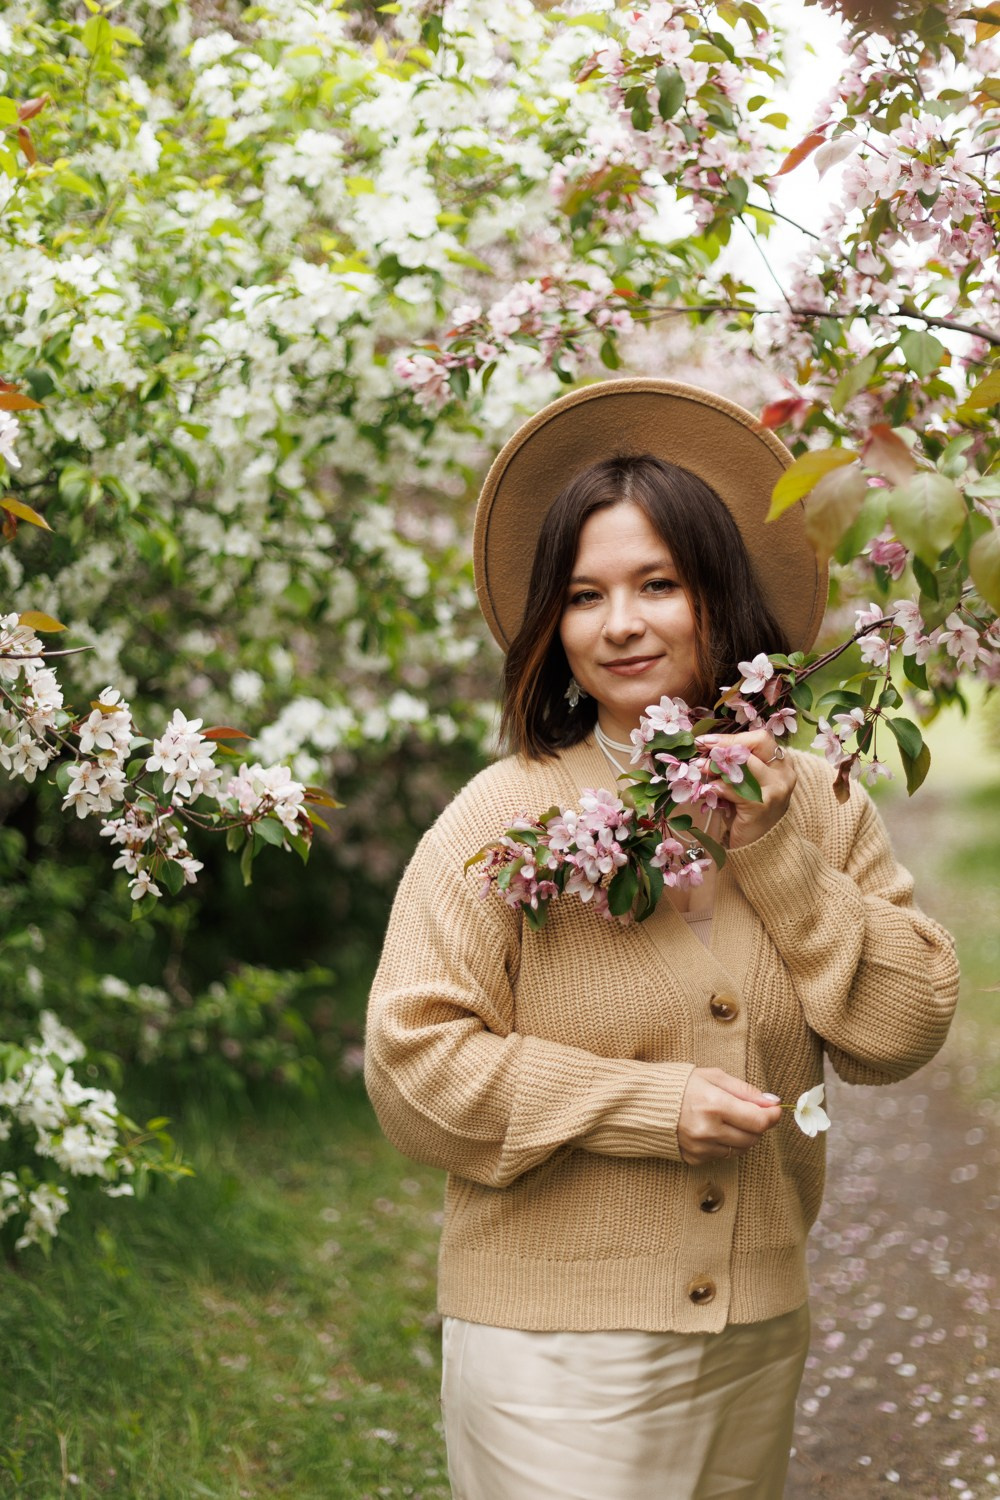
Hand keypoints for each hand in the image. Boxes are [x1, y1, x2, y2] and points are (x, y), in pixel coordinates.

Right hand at [677, 1067, 782, 1164]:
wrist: (644, 1102)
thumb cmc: (679, 1084)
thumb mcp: (713, 1076)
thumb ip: (744, 1090)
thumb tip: (771, 1101)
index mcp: (713, 1105)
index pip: (758, 1120)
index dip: (772, 1116)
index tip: (775, 1109)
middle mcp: (707, 1130)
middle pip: (752, 1138)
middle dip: (758, 1125)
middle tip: (752, 1111)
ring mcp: (700, 1147)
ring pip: (740, 1149)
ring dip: (743, 1135)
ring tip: (730, 1119)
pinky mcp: (694, 1158)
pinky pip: (723, 1155)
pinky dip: (725, 1143)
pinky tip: (714, 1129)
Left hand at [697, 730, 796, 848]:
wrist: (761, 847)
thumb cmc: (748, 812)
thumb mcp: (743, 784)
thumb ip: (734, 766)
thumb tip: (706, 749)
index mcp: (781, 764)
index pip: (760, 738)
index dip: (732, 737)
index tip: (707, 740)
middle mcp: (784, 773)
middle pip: (757, 743)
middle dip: (726, 744)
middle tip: (702, 747)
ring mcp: (776, 788)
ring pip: (746, 763)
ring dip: (718, 764)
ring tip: (700, 767)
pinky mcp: (763, 804)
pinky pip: (736, 788)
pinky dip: (719, 787)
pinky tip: (709, 789)